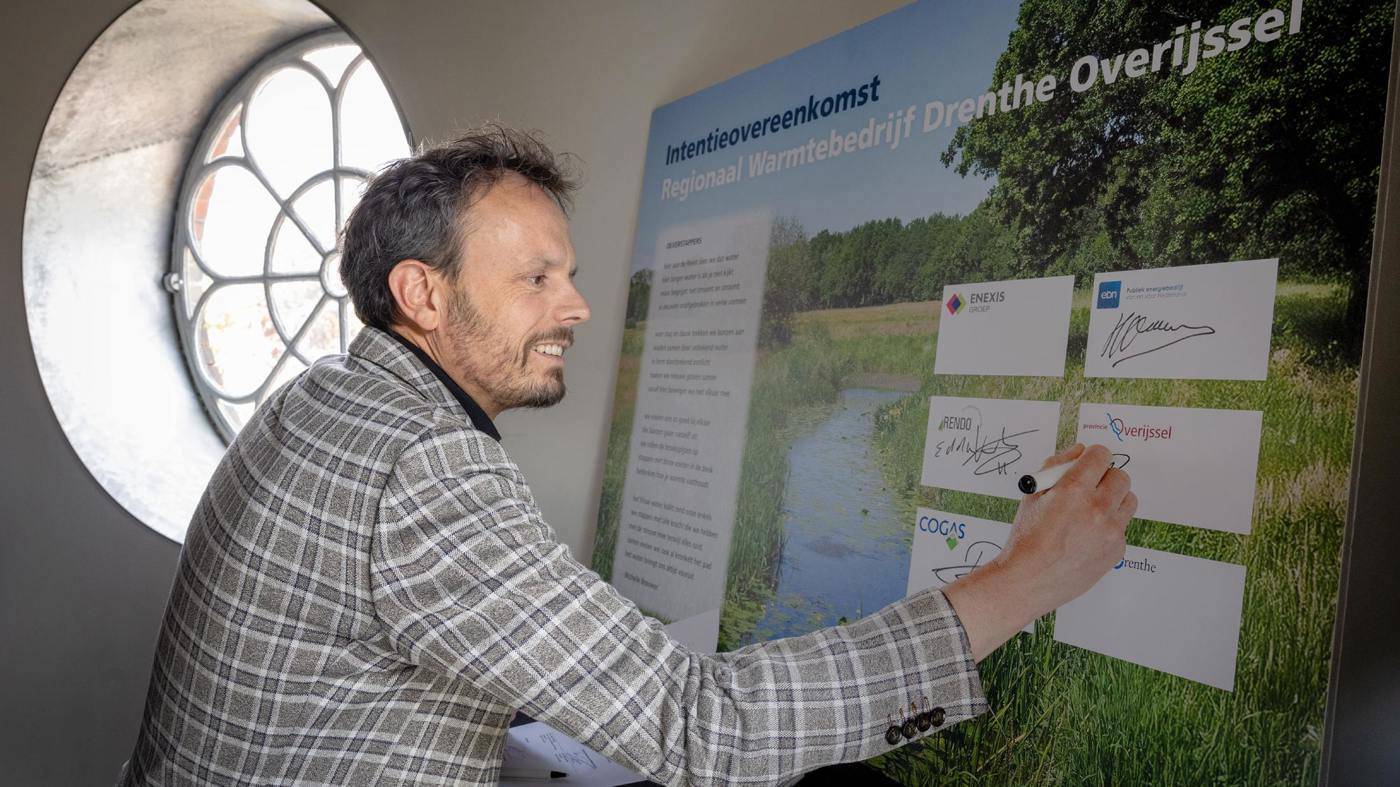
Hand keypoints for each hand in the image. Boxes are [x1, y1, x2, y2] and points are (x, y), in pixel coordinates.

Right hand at [943, 443, 1135, 660]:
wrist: (1027, 580)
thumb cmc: (1026, 538)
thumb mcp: (1032, 495)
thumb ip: (1056, 466)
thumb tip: (1079, 451)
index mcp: (1073, 489)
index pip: (1101, 455)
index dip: (1093, 456)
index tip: (1088, 463)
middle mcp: (1097, 508)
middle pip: (1121, 476)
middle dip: (1105, 477)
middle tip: (1090, 487)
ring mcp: (1110, 531)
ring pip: (1128, 500)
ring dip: (1113, 500)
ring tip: (1092, 512)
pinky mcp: (1117, 550)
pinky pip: (1122, 527)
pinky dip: (1109, 526)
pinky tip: (1087, 537)